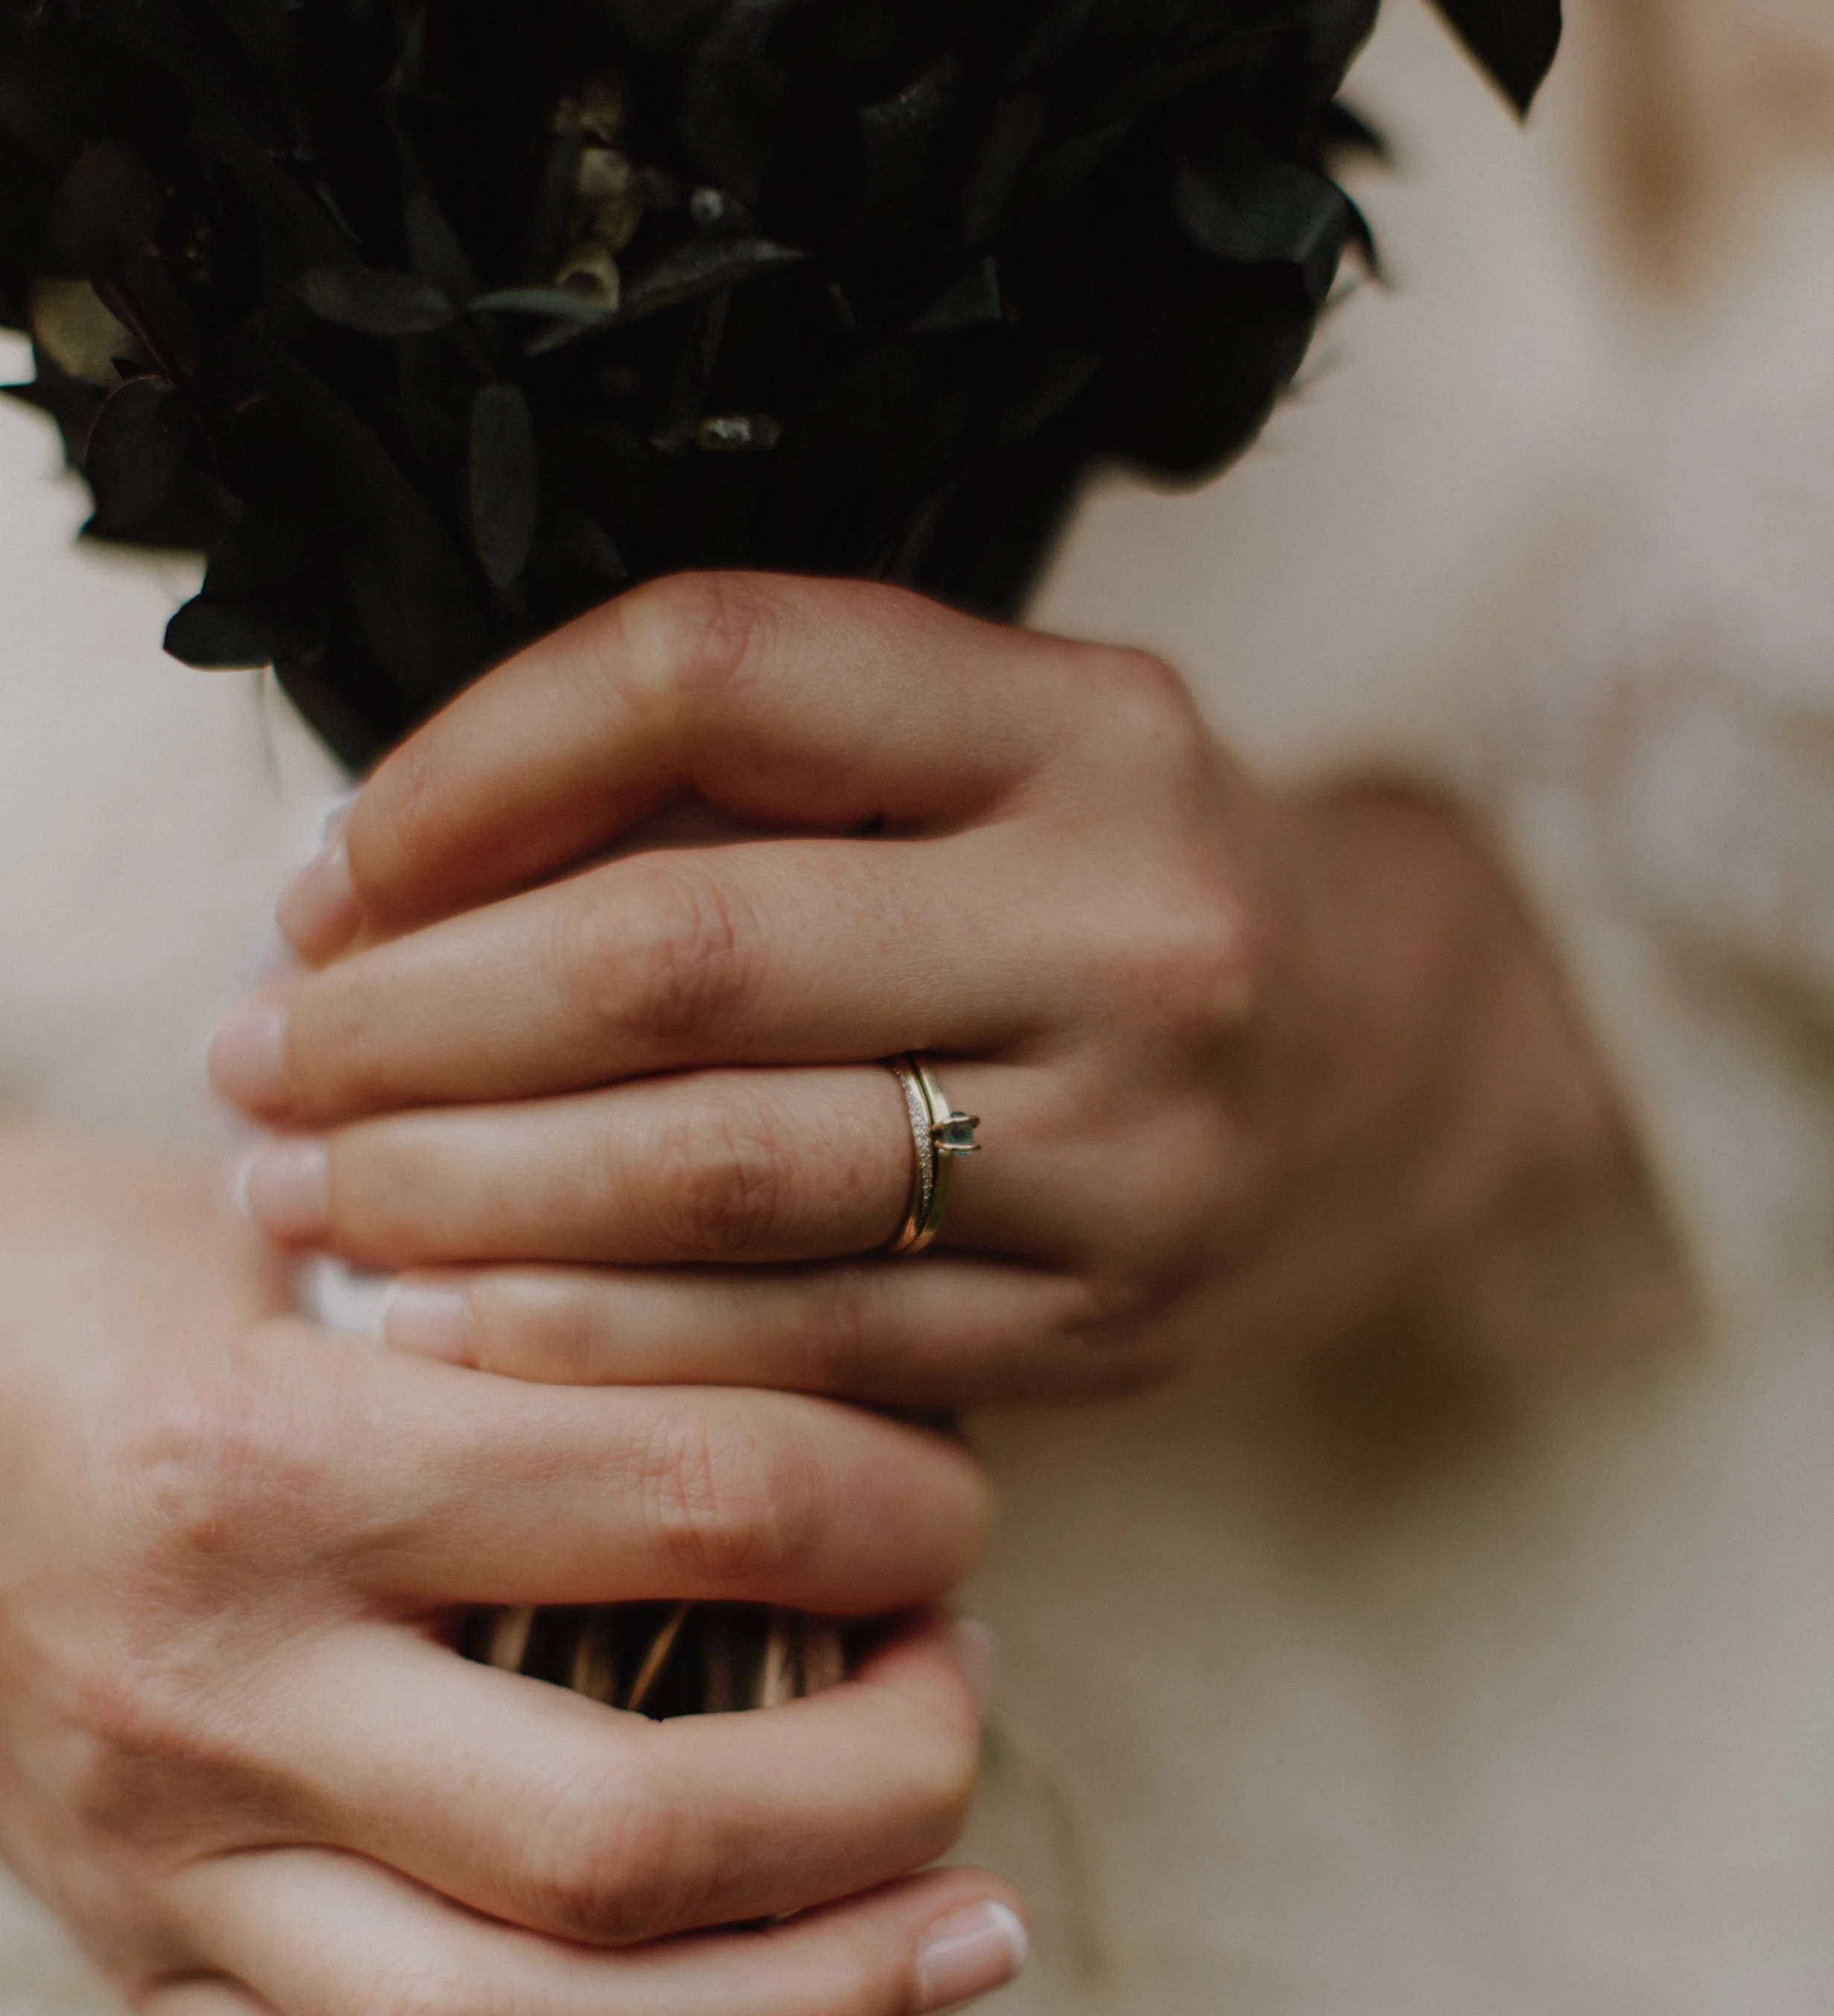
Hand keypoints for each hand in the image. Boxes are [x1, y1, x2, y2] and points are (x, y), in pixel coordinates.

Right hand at [0, 1128, 1009, 2015]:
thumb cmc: (111, 1277)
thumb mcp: (322, 1228)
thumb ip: (554, 1313)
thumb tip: (834, 1414)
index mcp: (275, 1469)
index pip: (692, 1512)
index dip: (890, 1516)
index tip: (950, 1514)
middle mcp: (217, 1701)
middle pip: (622, 1834)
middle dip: (872, 1796)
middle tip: (963, 1715)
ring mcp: (168, 1874)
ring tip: (953, 1951)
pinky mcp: (143, 1976)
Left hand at [218, 574, 1623, 1403]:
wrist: (1393, 1060)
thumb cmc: (1112, 889)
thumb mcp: (989, 756)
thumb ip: (753, 780)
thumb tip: (390, 887)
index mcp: (1076, 718)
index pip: (713, 670)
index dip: (474, 763)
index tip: (335, 871)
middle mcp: (1122, 914)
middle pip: (684, 950)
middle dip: (415, 1019)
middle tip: (258, 1061)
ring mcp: (1127, 1136)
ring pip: (722, 1171)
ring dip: (466, 1193)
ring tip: (308, 1198)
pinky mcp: (1101, 1319)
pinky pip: (802, 1345)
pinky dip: (597, 1344)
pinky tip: (451, 1329)